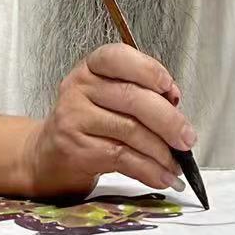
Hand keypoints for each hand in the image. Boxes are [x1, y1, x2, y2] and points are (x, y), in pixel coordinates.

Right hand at [19, 44, 196, 198]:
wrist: (47, 154)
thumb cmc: (89, 122)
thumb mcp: (109, 97)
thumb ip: (140, 94)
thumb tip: (175, 105)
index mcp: (92, 66)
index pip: (118, 57)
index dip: (148, 70)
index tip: (171, 90)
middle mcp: (79, 87)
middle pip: (132, 98)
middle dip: (168, 121)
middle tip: (187, 139)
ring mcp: (74, 118)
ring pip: (130, 131)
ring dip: (162, 152)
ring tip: (177, 165)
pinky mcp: (76, 149)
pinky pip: (122, 158)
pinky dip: (149, 170)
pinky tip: (163, 177)